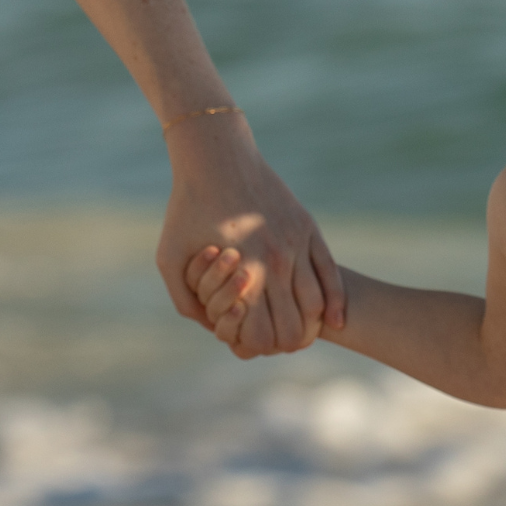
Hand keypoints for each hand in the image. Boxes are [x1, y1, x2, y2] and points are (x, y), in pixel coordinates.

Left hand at [156, 114, 343, 356]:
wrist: (217, 157)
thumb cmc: (187, 208)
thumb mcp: (170, 256)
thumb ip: (186, 300)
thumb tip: (212, 329)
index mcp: (242, 275)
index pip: (263, 336)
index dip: (259, 348)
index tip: (254, 345)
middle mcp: (274, 264)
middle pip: (293, 328)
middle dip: (285, 343)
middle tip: (279, 343)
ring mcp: (295, 246)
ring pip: (316, 306)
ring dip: (310, 326)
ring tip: (302, 332)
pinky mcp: (308, 230)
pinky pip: (331, 276)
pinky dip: (335, 304)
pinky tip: (333, 320)